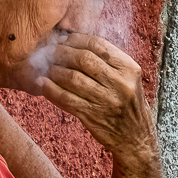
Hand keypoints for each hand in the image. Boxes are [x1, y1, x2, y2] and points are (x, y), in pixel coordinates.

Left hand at [38, 34, 155, 162]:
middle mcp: (120, 83)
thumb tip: (74, 38)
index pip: (98, 44)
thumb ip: (108, 60)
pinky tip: (42, 84)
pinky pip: (66, 99)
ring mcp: (106, 101)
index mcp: (130, 69)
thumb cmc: (127, 104)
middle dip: (61, 52)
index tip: (63, 39)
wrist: (135, 139)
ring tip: (45, 67)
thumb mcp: (128, 79)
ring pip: (72, 77)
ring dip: (54, 70)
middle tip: (49, 51)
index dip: (76, 39)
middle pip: (83, 58)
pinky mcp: (92, 116)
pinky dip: (50, 89)